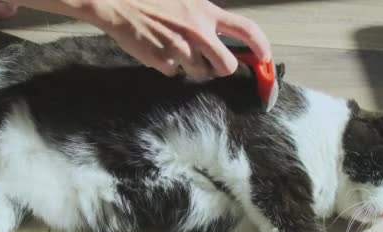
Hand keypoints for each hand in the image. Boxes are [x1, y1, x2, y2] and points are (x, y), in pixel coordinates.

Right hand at [85, 0, 270, 80]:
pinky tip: (157, 50)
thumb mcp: (185, 1)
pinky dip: (167, 66)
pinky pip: (174, 73)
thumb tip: (219, 39)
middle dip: (221, 69)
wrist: (118, 4)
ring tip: (175, 50)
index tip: (265, 58)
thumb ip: (203, 17)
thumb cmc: (150, 1)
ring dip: (191, 68)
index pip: (245, 29)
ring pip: (199, 73)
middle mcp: (197, 31)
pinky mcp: (163, 61)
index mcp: (205, 12)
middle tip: (210, 64)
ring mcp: (180, 48)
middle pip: (226, 65)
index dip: (261, 46)